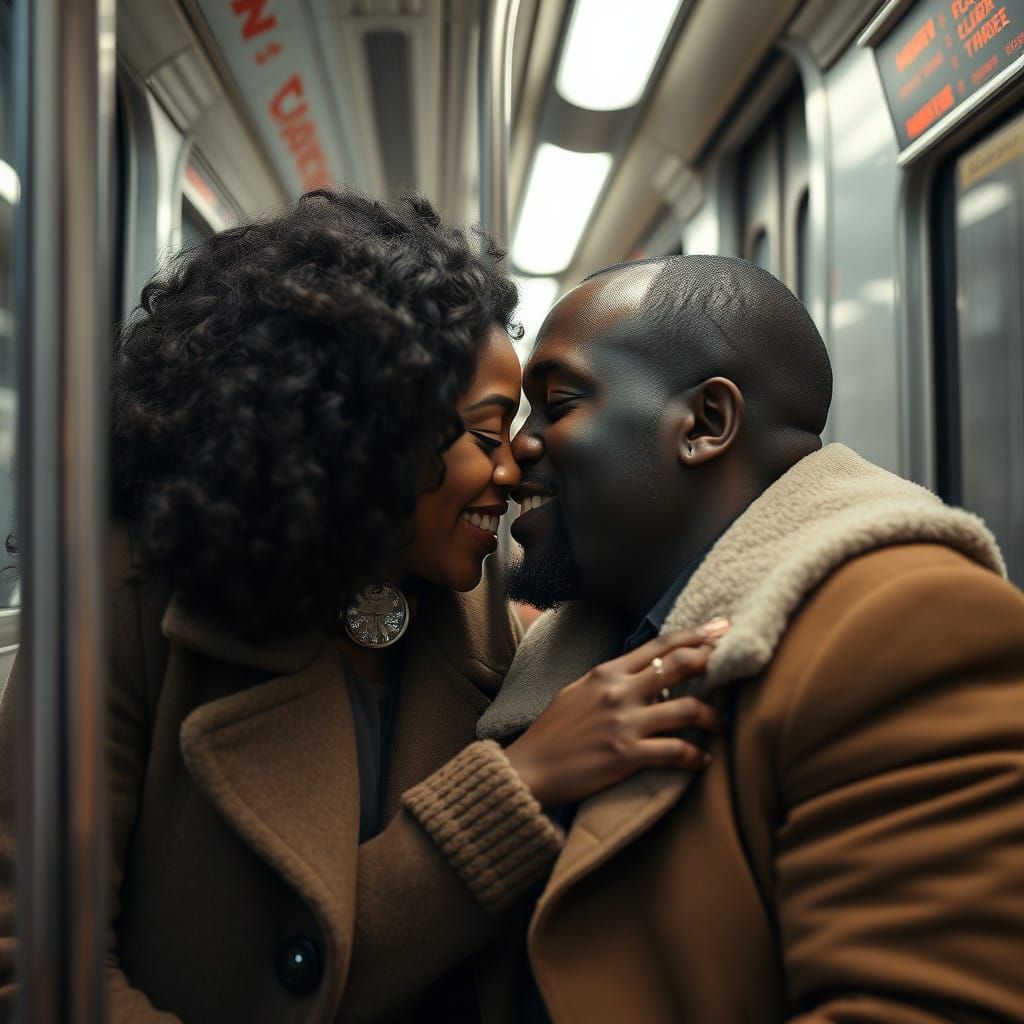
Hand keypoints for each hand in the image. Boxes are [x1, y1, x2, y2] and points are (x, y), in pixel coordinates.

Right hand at [505, 623, 727, 807]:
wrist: (530, 770)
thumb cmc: (553, 733)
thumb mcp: (577, 692)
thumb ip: (609, 680)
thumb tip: (641, 672)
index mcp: (607, 673)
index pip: (660, 645)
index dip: (695, 635)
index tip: (720, 629)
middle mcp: (619, 692)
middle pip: (680, 665)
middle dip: (712, 661)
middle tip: (735, 663)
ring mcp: (624, 723)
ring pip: (687, 709)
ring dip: (712, 717)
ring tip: (721, 725)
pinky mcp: (627, 755)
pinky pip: (676, 752)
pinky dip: (696, 756)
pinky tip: (704, 760)